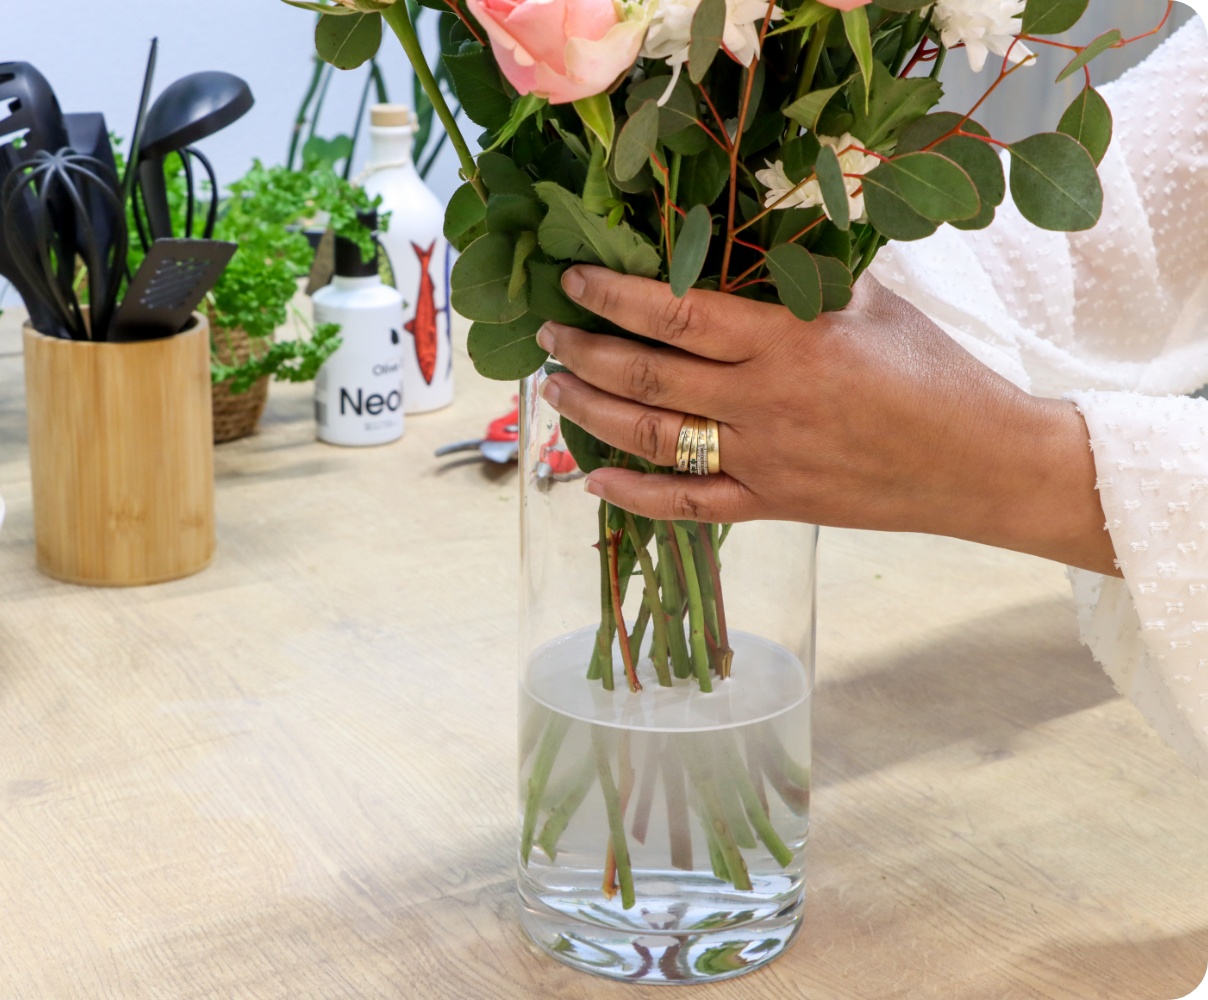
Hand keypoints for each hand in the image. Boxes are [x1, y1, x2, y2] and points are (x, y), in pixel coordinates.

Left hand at [538, 265, 1118, 575]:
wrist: (979, 462)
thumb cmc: (930, 370)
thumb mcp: (870, 302)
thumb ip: (800, 277)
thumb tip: (736, 245)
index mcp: (789, 341)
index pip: (679, 314)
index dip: (615, 298)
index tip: (573, 283)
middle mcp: (765, 401)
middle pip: (650, 377)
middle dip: (585, 353)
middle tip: (546, 335)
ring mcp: (764, 459)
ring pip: (655, 439)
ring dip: (594, 413)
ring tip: (555, 389)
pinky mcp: (771, 505)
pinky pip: (689, 505)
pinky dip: (635, 496)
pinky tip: (593, 480)